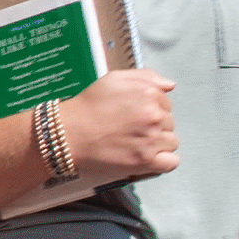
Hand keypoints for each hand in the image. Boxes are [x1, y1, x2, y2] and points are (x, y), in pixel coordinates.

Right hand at [60, 69, 179, 181]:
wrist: (67, 134)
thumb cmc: (86, 107)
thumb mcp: (113, 79)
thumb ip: (145, 76)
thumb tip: (169, 85)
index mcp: (149, 94)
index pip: (166, 103)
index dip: (151, 109)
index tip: (135, 115)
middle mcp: (153, 116)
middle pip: (169, 123)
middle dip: (154, 126)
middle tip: (131, 129)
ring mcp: (151, 139)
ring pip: (171, 142)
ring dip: (158, 143)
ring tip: (136, 143)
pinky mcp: (145, 161)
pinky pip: (171, 162)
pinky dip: (163, 161)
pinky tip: (148, 157)